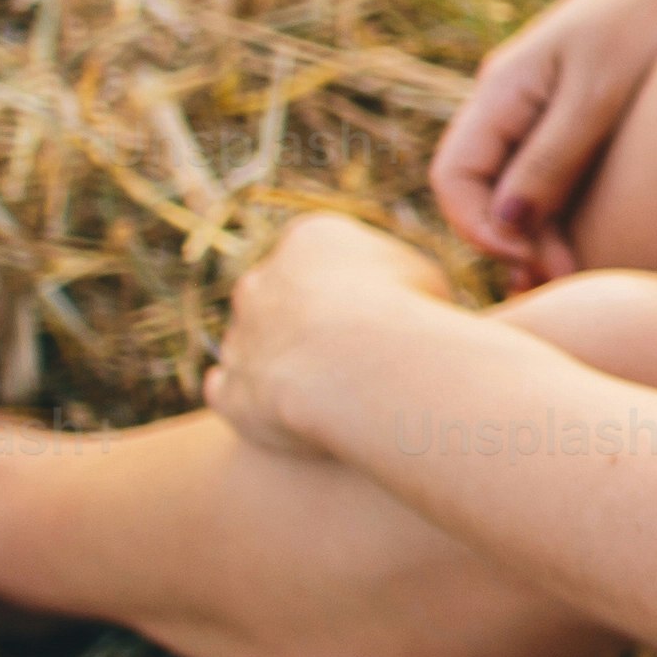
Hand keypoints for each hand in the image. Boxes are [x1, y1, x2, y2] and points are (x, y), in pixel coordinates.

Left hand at [206, 210, 460, 458]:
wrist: (361, 366)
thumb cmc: (409, 316)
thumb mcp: (426, 278)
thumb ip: (400, 281)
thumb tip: (404, 298)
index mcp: (309, 240)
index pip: (325, 255)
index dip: (359, 287)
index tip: (389, 314)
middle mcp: (262, 281)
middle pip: (283, 296)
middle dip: (312, 320)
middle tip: (359, 353)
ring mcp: (239, 336)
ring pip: (256, 344)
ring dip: (286, 362)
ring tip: (338, 391)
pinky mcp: (230, 389)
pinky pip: (233, 392)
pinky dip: (256, 403)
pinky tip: (290, 416)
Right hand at [429, 0, 656, 284]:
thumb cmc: (654, 17)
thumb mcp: (601, 89)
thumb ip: (554, 155)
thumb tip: (508, 225)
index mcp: (504, 88)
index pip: (454, 175)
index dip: (477, 228)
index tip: (528, 260)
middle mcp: (515, 102)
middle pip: (486, 191)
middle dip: (516, 244)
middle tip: (568, 285)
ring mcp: (548, 110)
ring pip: (523, 189)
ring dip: (544, 237)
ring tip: (583, 279)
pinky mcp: (586, 116)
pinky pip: (558, 176)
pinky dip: (569, 215)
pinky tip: (597, 247)